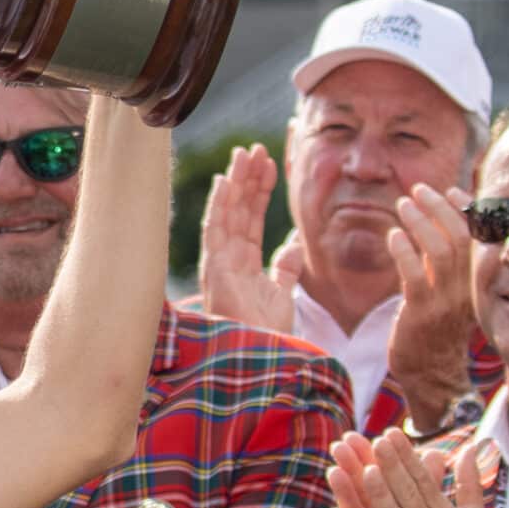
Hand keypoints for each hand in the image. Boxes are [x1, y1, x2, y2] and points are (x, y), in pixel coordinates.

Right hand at [196, 144, 297, 334]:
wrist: (263, 359)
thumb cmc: (268, 334)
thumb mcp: (283, 295)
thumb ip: (285, 269)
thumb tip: (293, 247)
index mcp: (244, 263)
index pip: (252, 218)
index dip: (260, 191)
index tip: (271, 164)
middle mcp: (228, 259)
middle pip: (238, 210)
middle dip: (247, 179)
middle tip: (256, 148)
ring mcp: (219, 263)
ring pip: (227, 213)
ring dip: (235, 183)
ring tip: (244, 153)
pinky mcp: (215, 270)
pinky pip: (215, 232)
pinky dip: (218, 206)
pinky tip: (225, 181)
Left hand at [385, 186, 480, 428]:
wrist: (433, 377)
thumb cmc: (437, 333)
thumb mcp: (452, 296)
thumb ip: (448, 266)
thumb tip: (439, 230)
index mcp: (476, 283)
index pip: (479, 238)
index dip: (467, 211)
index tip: (451, 190)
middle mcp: (466, 289)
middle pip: (461, 237)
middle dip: (440, 207)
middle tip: (419, 189)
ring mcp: (445, 301)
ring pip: (440, 251)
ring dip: (420, 222)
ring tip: (403, 204)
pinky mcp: (421, 313)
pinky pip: (415, 275)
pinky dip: (404, 250)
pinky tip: (393, 236)